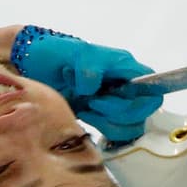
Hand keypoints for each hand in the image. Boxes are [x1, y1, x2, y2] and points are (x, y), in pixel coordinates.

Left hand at [10, 25, 162, 142]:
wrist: (33, 65)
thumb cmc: (56, 53)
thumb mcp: (74, 53)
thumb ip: (89, 67)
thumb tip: (94, 87)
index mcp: (126, 68)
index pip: (153, 90)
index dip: (140, 101)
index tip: (111, 96)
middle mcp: (124, 87)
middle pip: (142, 113)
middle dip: (117, 113)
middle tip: (93, 103)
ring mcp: (113, 103)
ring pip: (129, 126)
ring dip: (108, 123)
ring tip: (85, 109)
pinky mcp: (100, 117)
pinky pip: (113, 133)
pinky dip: (100, 130)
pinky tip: (82, 116)